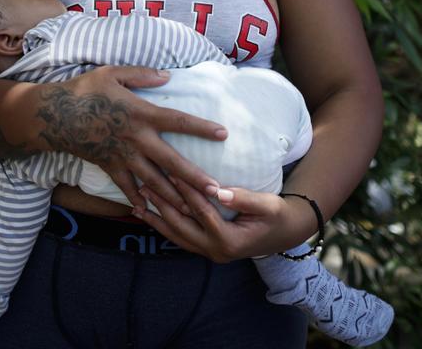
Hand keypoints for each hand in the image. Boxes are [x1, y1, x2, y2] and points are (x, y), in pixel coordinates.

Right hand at [36, 65, 227, 212]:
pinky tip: (149, 212)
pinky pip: (127, 187)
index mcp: (141, 113)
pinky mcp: (109, 167)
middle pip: (171, 162)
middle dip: (195, 178)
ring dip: (173, 197)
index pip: (178, 121)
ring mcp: (123, 156)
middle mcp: (136, 139)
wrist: (53, 116)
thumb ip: (142, 75)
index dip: (201, 128)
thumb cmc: (84, 89)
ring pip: (153, 181)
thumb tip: (167, 76)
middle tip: (215, 191)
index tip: (223, 134)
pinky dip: (137, 200)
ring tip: (192, 210)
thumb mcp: (112, 73)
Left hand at [132, 178, 314, 262]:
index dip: (186, 191)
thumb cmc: (278, 216)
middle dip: (162, 205)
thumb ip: (245, 199)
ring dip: (157, 218)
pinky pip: (179, 237)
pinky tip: (148, 214)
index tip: (171, 170)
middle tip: (145, 184)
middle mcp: (215, 251)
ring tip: (137, 201)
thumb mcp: (268, 205)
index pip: (202, 212)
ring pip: (176, 236)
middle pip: (182, 226)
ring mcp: (209, 253)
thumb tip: (219, 191)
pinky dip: (163, 226)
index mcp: (230, 241)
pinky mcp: (205, 248)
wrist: (284, 234)